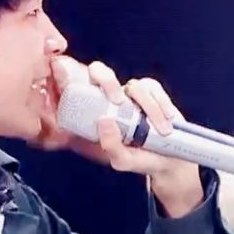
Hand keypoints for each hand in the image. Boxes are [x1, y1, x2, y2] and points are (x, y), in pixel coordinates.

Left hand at [33, 56, 203, 216]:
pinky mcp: (151, 92)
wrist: (168, 161)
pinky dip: (162, 104)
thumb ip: (110, 145)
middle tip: (118, 101)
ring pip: (134, 86)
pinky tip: (168, 119)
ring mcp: (130, 94)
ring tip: (162, 130)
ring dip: (149, 107)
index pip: (75, 89)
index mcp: (93, 115)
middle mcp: (109, 99)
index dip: (66, 76)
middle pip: (98, 71)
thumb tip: (104, 120)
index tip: (65, 75)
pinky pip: (153, 88)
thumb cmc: (139, 160)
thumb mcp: (121, 160)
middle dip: (107, 81)